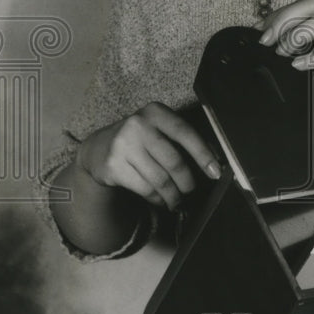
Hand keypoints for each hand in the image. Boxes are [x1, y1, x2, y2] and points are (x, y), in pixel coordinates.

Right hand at [76, 102, 220, 211]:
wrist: (98, 149)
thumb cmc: (138, 140)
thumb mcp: (156, 129)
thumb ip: (180, 140)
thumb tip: (212, 163)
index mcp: (155, 112)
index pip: (185, 133)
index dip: (203, 154)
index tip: (215, 172)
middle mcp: (138, 125)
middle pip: (174, 161)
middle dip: (187, 182)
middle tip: (190, 190)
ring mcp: (123, 146)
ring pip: (160, 179)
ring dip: (173, 195)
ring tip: (176, 200)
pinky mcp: (114, 166)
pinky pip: (145, 189)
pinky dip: (157, 199)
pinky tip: (161, 200)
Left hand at [257, 0, 313, 110]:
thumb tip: (284, 47)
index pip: (312, 4)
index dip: (285, 13)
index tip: (264, 28)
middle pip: (313, 3)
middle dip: (284, 19)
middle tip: (265, 38)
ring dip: (295, 36)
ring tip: (281, 51)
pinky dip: (312, 56)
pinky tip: (300, 66)